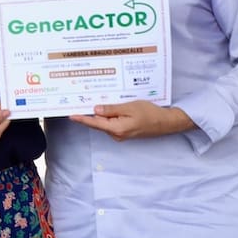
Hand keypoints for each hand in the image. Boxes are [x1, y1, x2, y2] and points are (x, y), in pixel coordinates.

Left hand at [70, 101, 193, 140]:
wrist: (166, 122)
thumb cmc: (150, 113)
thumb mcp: (129, 108)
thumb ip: (111, 109)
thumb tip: (96, 110)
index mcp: (117, 129)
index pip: (95, 123)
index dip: (82, 119)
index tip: (71, 115)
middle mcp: (117, 134)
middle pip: (98, 123)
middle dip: (88, 114)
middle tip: (78, 104)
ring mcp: (120, 134)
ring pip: (104, 123)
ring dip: (99, 115)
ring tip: (91, 103)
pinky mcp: (124, 131)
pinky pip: (111, 124)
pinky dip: (107, 117)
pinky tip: (105, 108)